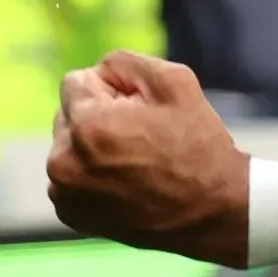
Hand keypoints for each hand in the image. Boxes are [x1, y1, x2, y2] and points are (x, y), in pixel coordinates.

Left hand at [47, 52, 250, 263]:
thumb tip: (97, 71)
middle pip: (68, 114)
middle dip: (97, 117)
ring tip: (134, 162)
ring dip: (91, 146)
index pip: (76, 81)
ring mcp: (64, 193)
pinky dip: (90, 175)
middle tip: (140, 138)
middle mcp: (64, 162)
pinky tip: (124, 183)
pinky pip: (69, 176)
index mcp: (87, 126)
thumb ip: (124, 62)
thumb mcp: (175, 81)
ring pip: (68, 146)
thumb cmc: (197, 145)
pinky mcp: (70, 214)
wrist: (213, 211)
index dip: (112, 90)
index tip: (140, 112)